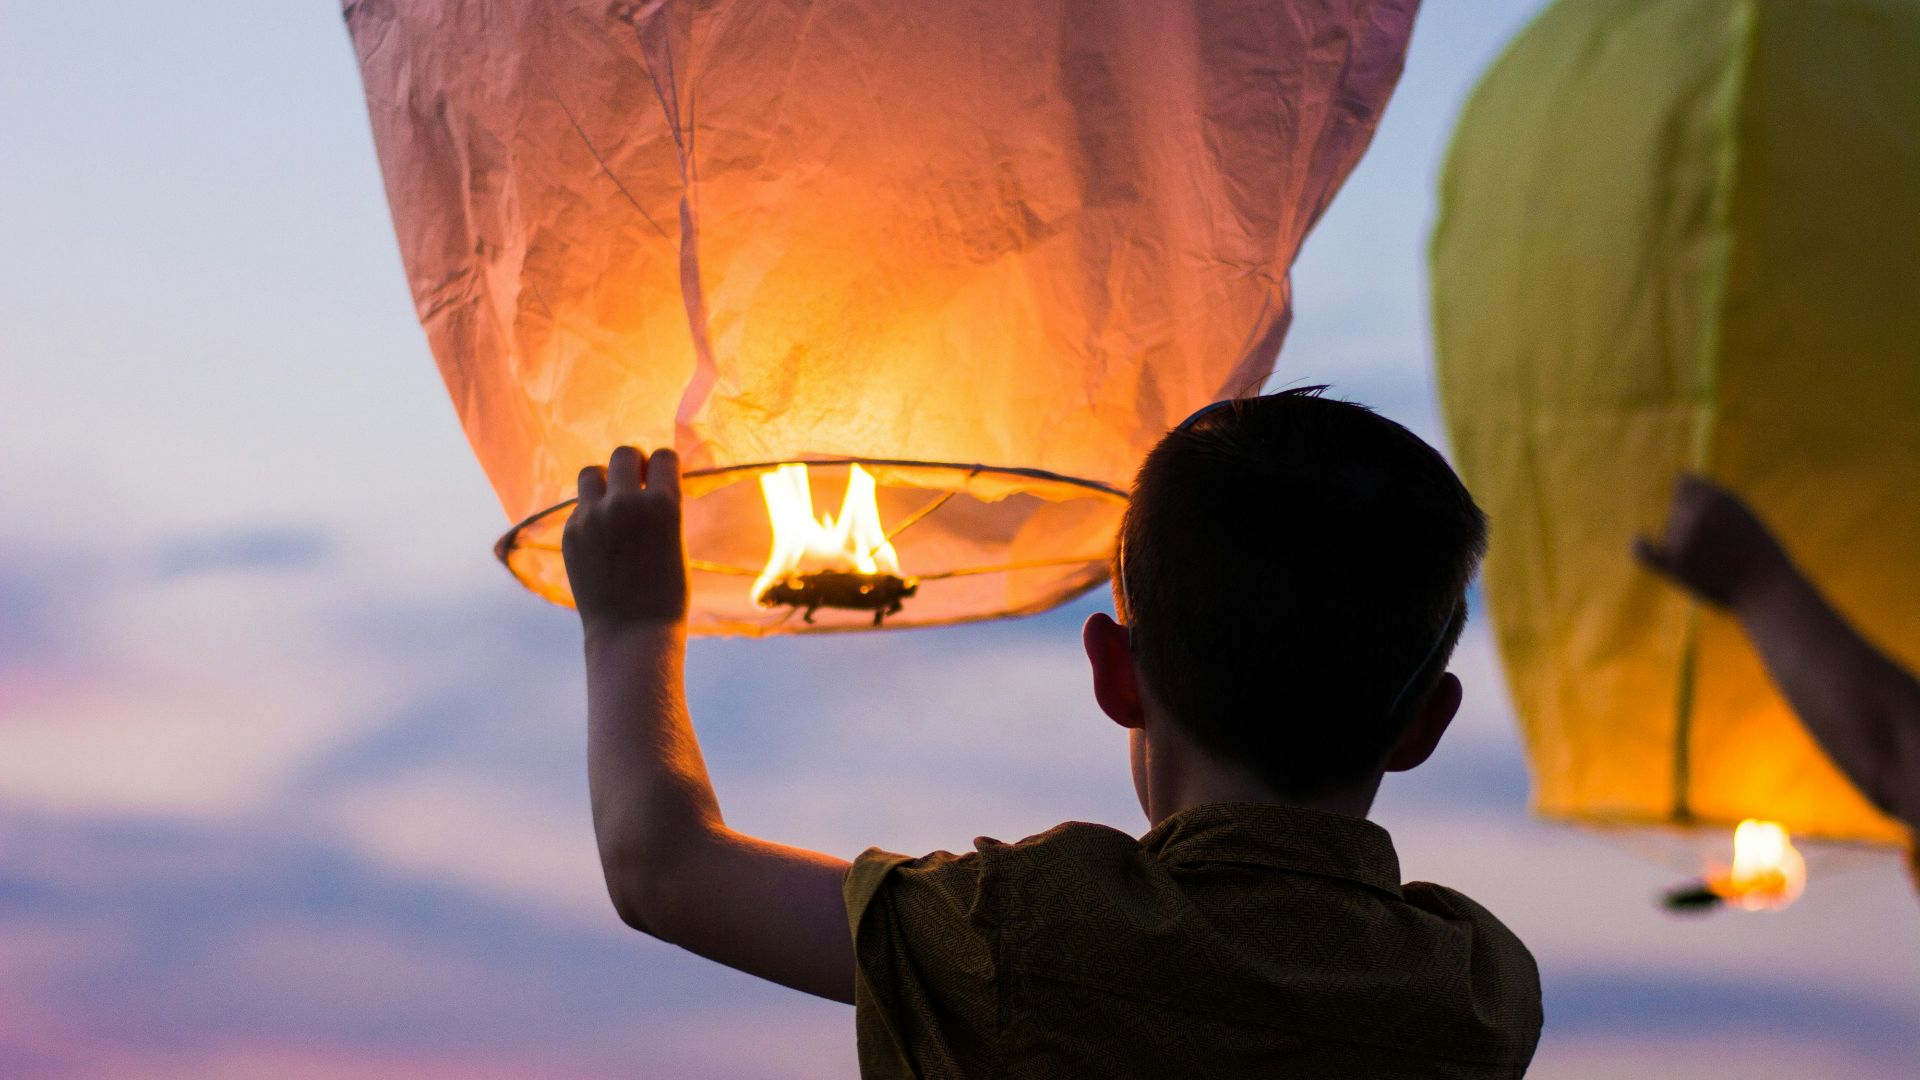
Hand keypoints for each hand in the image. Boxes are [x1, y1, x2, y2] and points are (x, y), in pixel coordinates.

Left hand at [563, 446, 689, 629]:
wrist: (632, 632)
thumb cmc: (666, 591)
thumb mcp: (674, 540)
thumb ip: (659, 506)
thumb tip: (643, 478)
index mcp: (664, 504)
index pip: (663, 456)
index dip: (663, 466)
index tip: (661, 479)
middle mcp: (626, 503)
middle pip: (623, 454)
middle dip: (632, 465)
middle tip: (636, 486)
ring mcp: (593, 517)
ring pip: (591, 472)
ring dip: (604, 481)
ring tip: (612, 504)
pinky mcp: (570, 533)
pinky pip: (580, 506)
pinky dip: (590, 514)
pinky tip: (601, 539)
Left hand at [1634, 474, 1790, 609]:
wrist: (1768, 590)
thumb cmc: (1761, 554)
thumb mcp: (1743, 514)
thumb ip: (1713, 501)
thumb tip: (1680, 488)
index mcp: (1717, 496)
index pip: (1684, 484)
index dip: (1689, 496)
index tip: (1698, 508)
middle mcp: (1697, 513)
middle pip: (1676, 509)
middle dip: (1688, 522)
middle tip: (1717, 544)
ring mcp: (1684, 538)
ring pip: (1670, 532)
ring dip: (1684, 544)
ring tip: (1714, 561)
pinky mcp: (1675, 564)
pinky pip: (1645, 552)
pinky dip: (1641, 548)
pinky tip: (1640, 541)